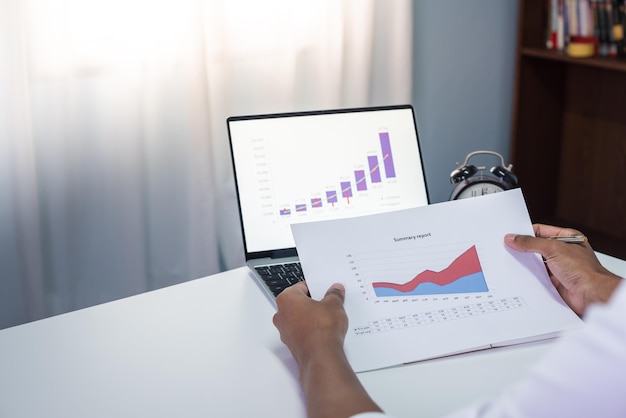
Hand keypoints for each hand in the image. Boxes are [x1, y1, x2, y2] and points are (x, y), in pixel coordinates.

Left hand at [273, 282, 381, 417]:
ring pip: (299, 319)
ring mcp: (285, 332)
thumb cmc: (321, 329)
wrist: (321, 356)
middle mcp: (281, 315)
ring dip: (311, 318)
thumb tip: (335, 290)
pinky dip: (311, 331)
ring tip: (328, 319)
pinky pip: (301, 332)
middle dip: (313, 303)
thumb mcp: (334, 305)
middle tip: (328, 304)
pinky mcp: (292, 345)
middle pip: (299, 303)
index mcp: (286, 299)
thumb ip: (334, 295)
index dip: (316, 288)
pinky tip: (324, 332)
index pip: (301, 287)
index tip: (325, 290)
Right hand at [505, 224, 621, 314]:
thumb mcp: (554, 248)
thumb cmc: (584, 271)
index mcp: (567, 238)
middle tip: (509, 249)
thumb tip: (514, 238)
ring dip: (527, 265)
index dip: (525, 232)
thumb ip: (531, 243)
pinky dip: (530, 278)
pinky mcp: (555, 282)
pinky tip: (522, 276)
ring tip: (513, 262)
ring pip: (536, 263)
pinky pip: (538, 277)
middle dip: (524, 249)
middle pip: (537, 247)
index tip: (511, 236)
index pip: (540, 231)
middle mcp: (563, 252)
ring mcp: (559, 268)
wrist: (592, 295)